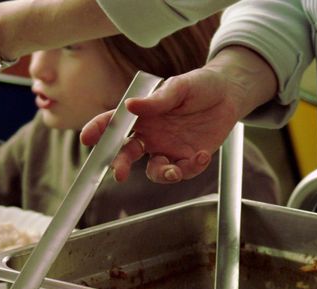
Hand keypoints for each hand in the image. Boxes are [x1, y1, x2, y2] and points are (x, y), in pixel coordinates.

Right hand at [80, 46, 277, 182]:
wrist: (229, 94)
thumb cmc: (200, 85)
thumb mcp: (179, 87)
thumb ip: (156, 100)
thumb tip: (130, 106)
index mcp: (142, 116)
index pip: (114, 123)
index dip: (98, 130)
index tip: (87, 137)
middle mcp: (150, 135)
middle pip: (127, 153)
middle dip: (119, 164)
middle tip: (118, 174)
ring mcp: (168, 149)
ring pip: (155, 170)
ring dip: (161, 175)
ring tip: (174, 172)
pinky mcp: (187, 159)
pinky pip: (183, 171)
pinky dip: (191, 168)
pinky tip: (202, 154)